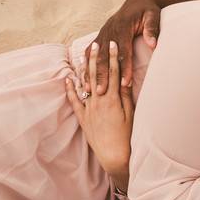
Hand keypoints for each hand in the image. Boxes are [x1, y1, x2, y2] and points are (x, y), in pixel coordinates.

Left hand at [66, 41, 134, 190]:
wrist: (114, 156)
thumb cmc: (126, 136)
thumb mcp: (131, 115)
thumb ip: (126, 97)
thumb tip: (124, 80)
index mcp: (113, 99)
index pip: (114, 73)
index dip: (114, 57)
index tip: (114, 44)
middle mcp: (99, 101)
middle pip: (98, 75)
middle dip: (98, 58)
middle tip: (97, 43)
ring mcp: (89, 109)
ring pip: (85, 85)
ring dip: (84, 69)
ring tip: (83, 55)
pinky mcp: (83, 118)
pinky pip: (74, 101)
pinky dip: (71, 89)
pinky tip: (68, 79)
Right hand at [83, 0, 160, 93]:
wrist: (136, 2)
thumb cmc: (147, 10)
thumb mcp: (152, 15)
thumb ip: (152, 28)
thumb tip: (153, 44)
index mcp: (122, 27)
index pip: (123, 51)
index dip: (124, 68)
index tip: (125, 83)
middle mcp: (109, 31)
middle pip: (105, 57)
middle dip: (103, 76)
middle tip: (102, 93)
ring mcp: (102, 34)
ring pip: (94, 57)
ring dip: (91, 74)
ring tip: (89, 90)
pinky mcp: (99, 37)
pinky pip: (90, 53)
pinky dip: (86, 66)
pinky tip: (83, 79)